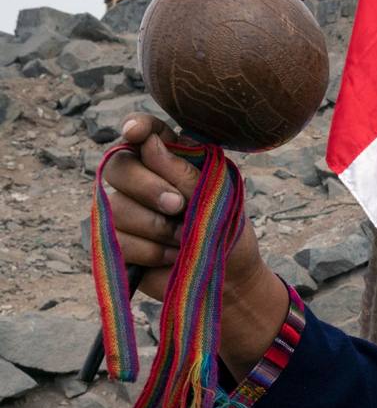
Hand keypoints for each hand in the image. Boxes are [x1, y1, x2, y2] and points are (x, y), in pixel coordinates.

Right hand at [97, 112, 286, 379]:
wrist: (229, 281)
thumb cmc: (226, 233)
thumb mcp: (217, 199)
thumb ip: (184, 173)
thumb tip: (147, 145)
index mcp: (170, 158)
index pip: (145, 131)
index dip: (136, 127)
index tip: (135, 133)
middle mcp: (140, 179)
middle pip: (118, 167)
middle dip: (148, 187)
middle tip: (178, 205)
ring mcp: (123, 210)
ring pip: (115, 207)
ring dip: (157, 227)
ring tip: (185, 240)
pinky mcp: (116, 243)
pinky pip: (115, 241)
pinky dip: (150, 251)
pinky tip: (172, 257)